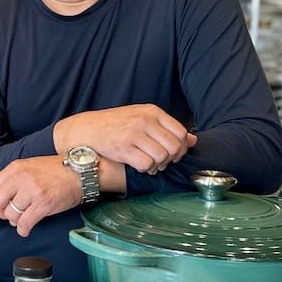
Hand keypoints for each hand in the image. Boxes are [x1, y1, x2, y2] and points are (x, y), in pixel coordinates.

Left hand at [0, 156, 80, 237]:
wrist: (81, 171)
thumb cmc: (57, 170)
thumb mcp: (30, 166)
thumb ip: (14, 178)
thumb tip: (2, 199)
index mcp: (15, 168)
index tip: (3, 206)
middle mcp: (21, 178)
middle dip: (1, 213)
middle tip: (10, 215)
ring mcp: (33, 191)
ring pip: (11, 214)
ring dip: (16, 221)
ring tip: (24, 218)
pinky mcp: (44, 204)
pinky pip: (24, 223)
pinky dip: (23, 230)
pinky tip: (26, 229)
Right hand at [55, 105, 196, 175]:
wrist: (88, 129)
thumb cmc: (116, 124)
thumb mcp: (142, 118)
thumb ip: (166, 128)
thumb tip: (193, 140)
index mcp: (151, 111)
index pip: (181, 132)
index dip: (181, 148)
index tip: (173, 154)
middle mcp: (144, 120)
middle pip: (174, 147)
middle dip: (171, 159)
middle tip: (162, 162)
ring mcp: (133, 134)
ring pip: (162, 157)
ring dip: (158, 166)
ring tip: (150, 164)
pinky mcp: (123, 148)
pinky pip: (146, 165)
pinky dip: (146, 170)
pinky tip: (140, 166)